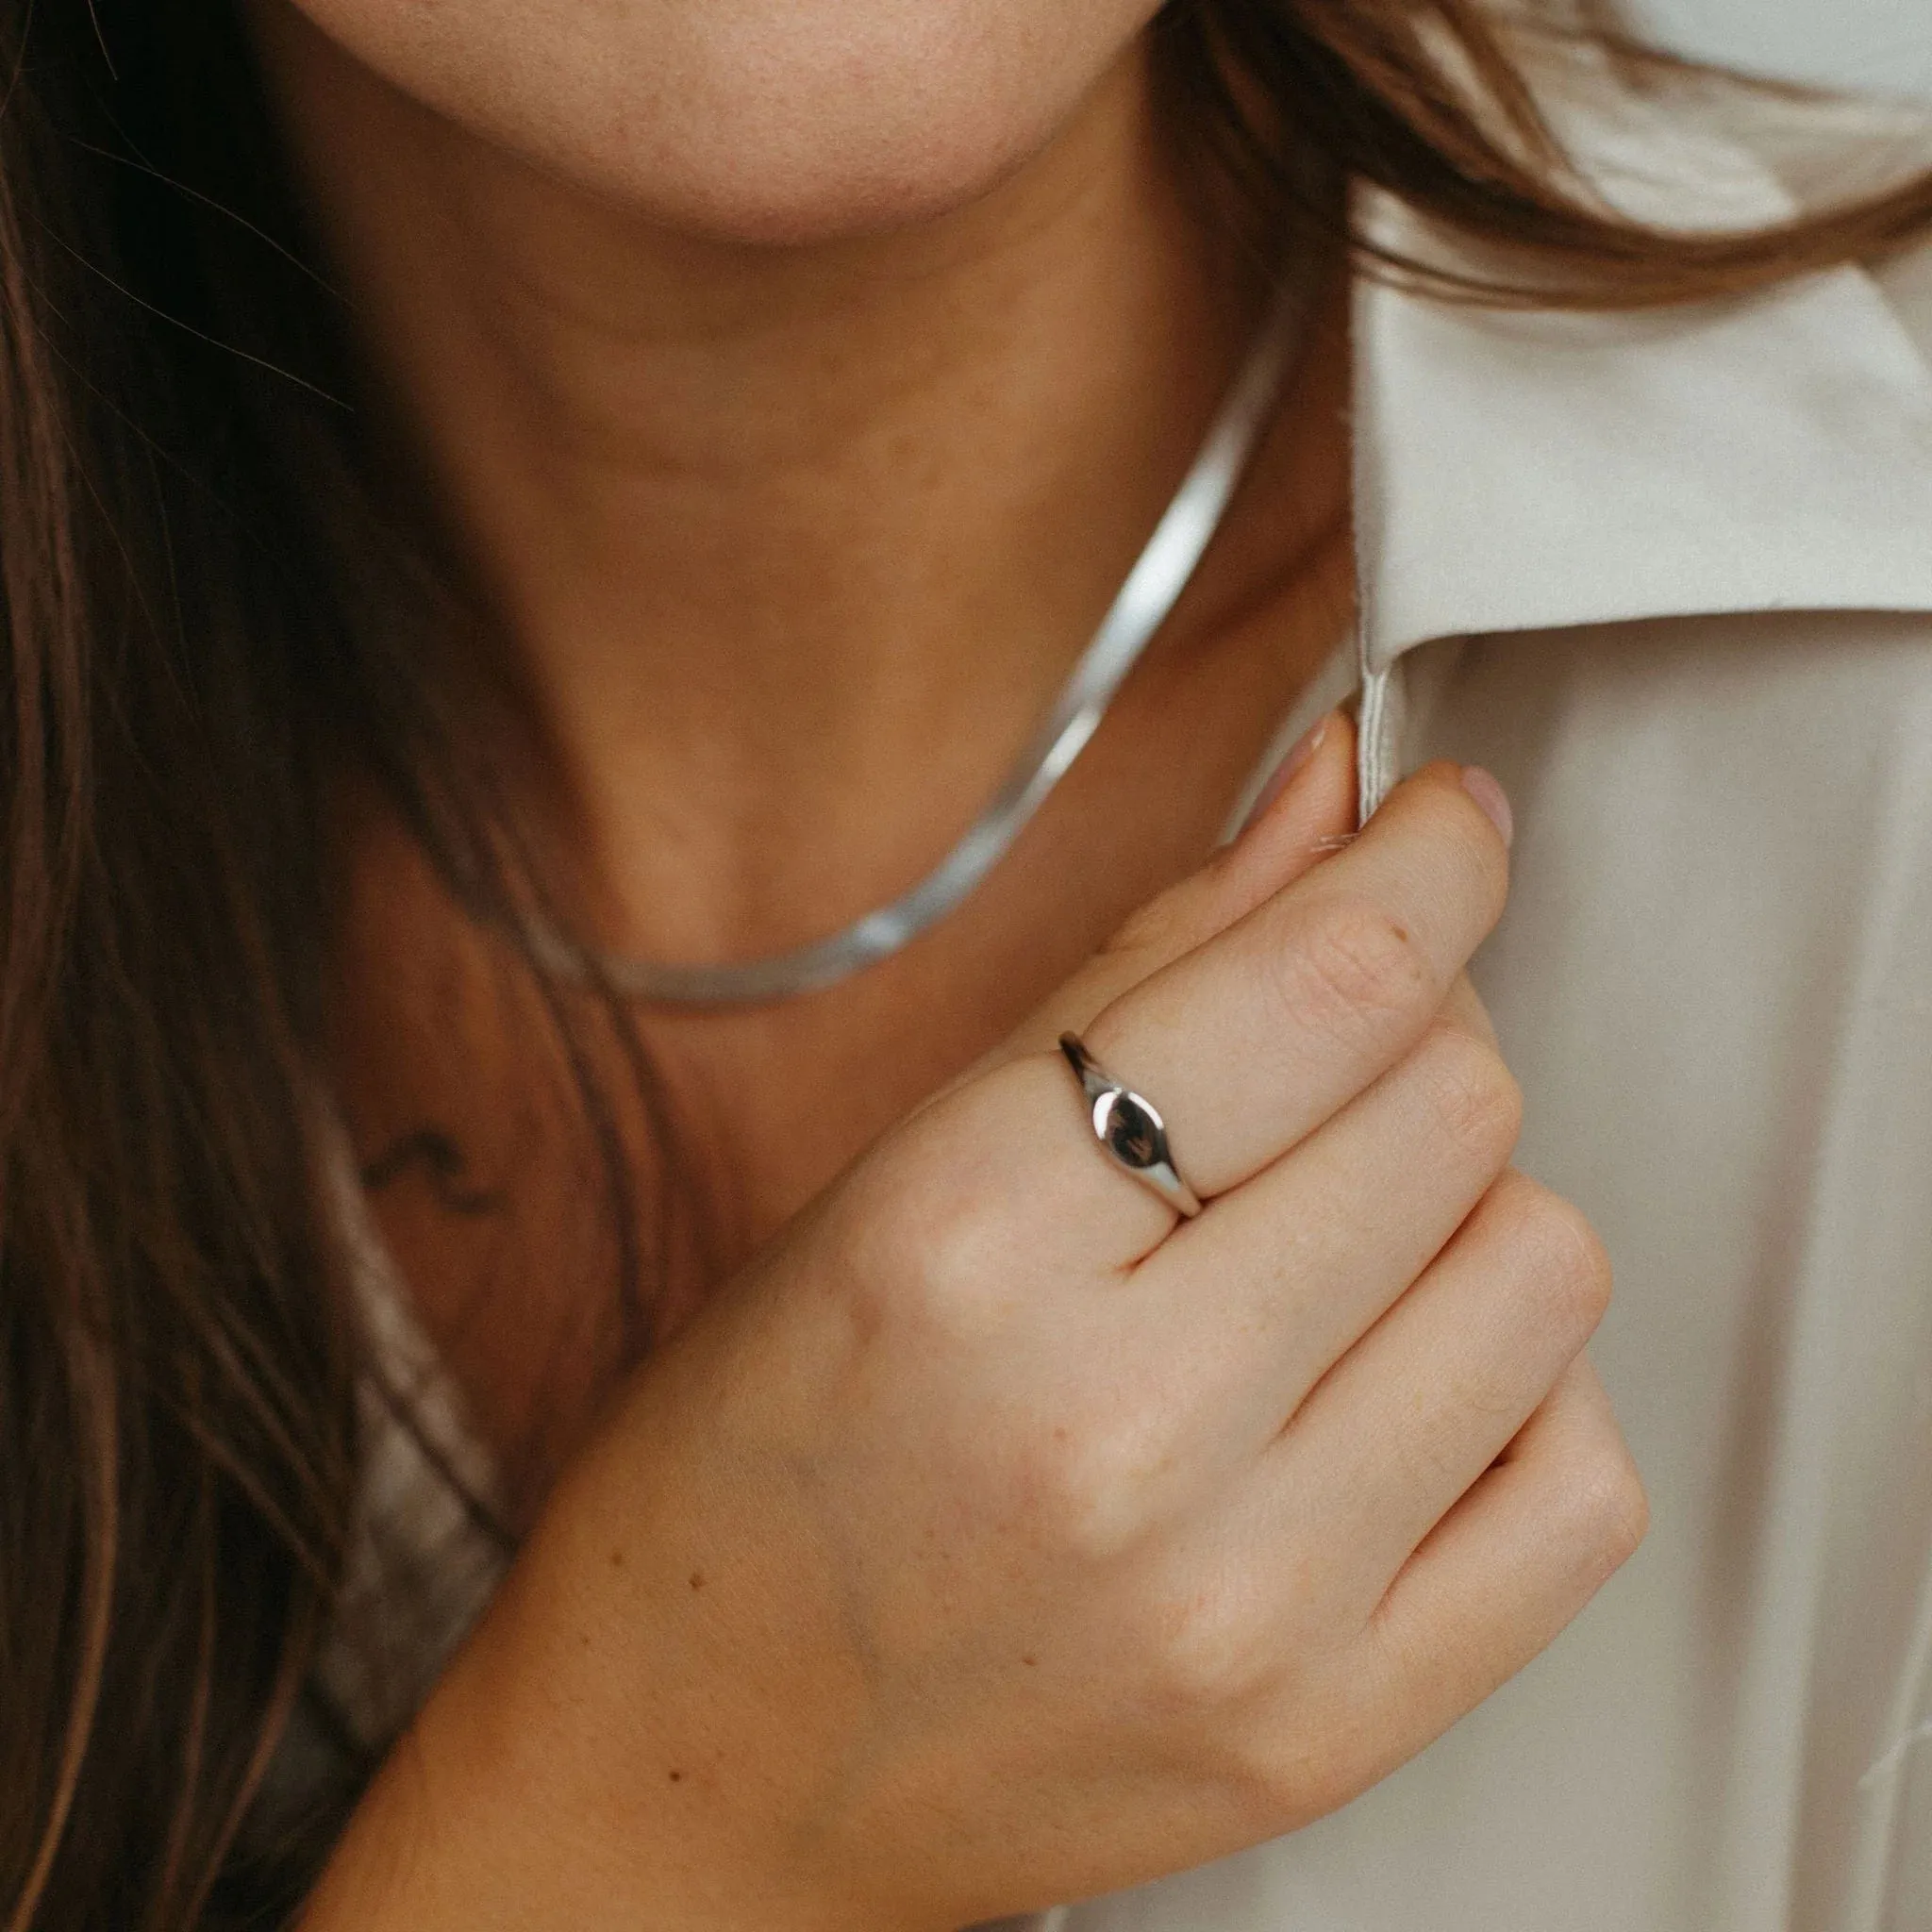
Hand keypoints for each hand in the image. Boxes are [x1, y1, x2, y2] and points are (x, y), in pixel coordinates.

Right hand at [309, 715, 1642, 1931]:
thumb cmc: (751, 1464)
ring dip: (1460, 1211)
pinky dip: (1515, 1392)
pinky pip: (1579, 1484)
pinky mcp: (1325, 1728)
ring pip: (1542, 1268)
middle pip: (1454, 1105)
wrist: (703, 1761)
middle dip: (1413, 1034)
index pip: (1324, 980)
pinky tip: (1395, 1385)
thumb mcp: (900, 1168)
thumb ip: (1141, 970)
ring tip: (1329, 1246)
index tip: (1444, 827)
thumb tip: (1331, 812)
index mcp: (966, 1242)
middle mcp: (1118, 1427)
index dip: (1429, 858)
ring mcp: (1241, 1598)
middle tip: (1323, 1064)